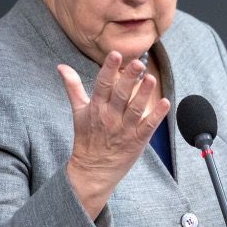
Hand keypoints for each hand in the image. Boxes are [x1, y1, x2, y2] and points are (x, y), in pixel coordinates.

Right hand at [57, 52, 170, 218]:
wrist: (93, 171)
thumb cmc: (87, 137)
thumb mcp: (78, 111)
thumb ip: (73, 87)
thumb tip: (61, 66)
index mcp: (96, 108)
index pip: (102, 85)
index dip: (109, 70)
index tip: (116, 55)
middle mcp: (110, 117)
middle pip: (121, 95)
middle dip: (129, 79)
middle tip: (138, 63)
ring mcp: (125, 129)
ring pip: (136, 109)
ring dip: (144, 94)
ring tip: (151, 79)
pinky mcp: (138, 140)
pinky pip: (148, 126)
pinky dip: (157, 115)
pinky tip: (166, 103)